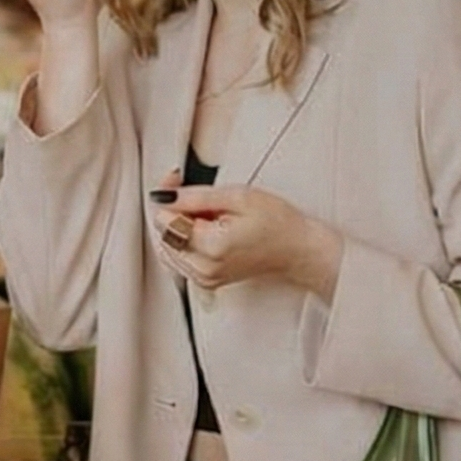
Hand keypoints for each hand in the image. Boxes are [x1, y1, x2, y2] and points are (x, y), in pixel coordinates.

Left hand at [152, 183, 343, 299]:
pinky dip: (183, 240)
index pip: (164, 220)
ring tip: (202, 210)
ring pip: (168, 247)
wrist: (297, 249)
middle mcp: (204, 269)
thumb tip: (163, 196)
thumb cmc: (277, 223)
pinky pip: (179, 259)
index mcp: (211, 248)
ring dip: (176, 225)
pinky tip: (200, 227)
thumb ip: (195, 196)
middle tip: (187, 189)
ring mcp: (204, 278)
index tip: (175, 179)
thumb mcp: (237, 196)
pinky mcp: (206, 281)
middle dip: (171, 209)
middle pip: (163, 234)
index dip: (168, 195)